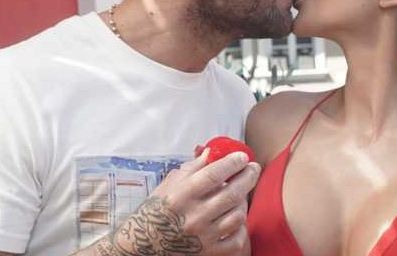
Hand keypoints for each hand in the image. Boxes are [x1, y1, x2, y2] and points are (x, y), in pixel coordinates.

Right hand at [111, 149, 259, 255]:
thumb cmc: (157, 209)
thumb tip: (213, 151)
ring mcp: (202, 237)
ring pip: (237, 216)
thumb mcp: (170, 183)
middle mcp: (193, 217)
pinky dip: (241, 227)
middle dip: (248, 177)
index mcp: (181, 196)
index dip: (232, 163)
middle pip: (231, 194)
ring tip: (241, 193)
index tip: (243, 157)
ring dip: (243, 201)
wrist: (143, 244)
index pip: (214, 175)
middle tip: (253, 168)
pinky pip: (236, 240)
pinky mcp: (208, 253)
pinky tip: (237, 217)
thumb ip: (194, 167)